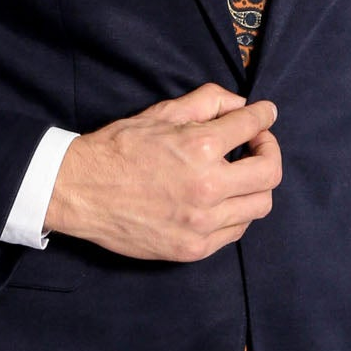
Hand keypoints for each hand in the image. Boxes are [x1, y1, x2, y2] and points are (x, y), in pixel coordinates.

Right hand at [44, 82, 280, 261]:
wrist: (80, 191)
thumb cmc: (118, 148)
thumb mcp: (161, 113)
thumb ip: (206, 102)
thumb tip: (241, 105)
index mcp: (199, 147)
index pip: (252, 126)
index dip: (264, 116)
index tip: (265, 114)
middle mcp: (207, 187)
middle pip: (270, 172)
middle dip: (270, 151)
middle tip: (258, 144)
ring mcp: (202, 223)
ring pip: (260, 205)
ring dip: (257, 185)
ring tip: (240, 174)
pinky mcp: (193, 248)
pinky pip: (236, 231)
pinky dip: (238, 212)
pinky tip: (224, 200)